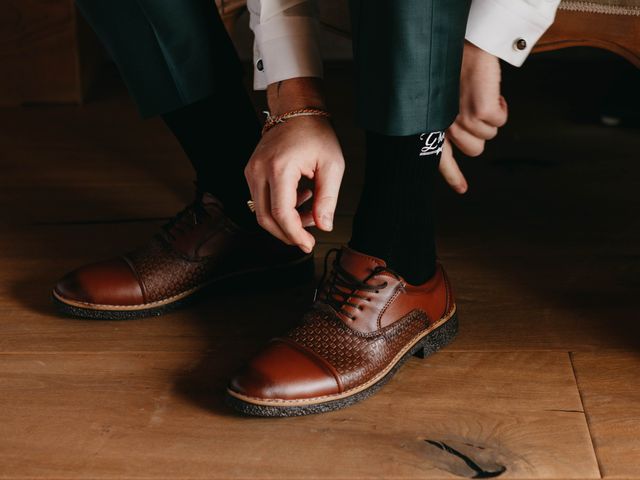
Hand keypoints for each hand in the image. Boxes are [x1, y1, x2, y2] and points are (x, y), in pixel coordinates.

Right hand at [244, 78, 344, 252]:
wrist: (296, 110)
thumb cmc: (316, 133)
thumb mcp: (332, 165)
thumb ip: (328, 199)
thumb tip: (323, 226)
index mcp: (279, 168)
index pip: (281, 214)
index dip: (295, 235)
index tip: (308, 244)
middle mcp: (258, 171)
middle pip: (265, 219)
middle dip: (287, 234)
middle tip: (307, 238)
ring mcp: (251, 171)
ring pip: (261, 212)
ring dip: (284, 221)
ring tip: (310, 209)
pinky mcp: (251, 172)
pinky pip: (261, 200)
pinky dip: (279, 208)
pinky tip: (300, 197)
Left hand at [440, 41, 508, 192]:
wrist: (466, 47)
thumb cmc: (455, 70)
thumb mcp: (444, 100)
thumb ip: (449, 119)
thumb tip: (463, 136)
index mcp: (434, 124)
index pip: (440, 158)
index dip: (452, 175)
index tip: (462, 189)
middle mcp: (446, 126)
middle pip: (474, 150)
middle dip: (481, 132)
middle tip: (477, 111)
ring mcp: (463, 120)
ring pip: (488, 137)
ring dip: (491, 119)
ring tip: (482, 97)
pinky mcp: (481, 112)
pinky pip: (500, 123)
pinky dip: (502, 108)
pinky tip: (493, 94)